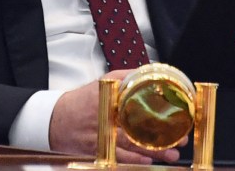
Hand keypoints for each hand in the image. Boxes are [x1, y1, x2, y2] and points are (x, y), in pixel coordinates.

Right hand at [48, 69, 184, 163]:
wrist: (55, 120)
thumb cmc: (82, 100)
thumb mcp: (104, 83)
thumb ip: (127, 77)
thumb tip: (151, 72)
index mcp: (109, 98)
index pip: (136, 103)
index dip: (157, 111)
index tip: (176, 115)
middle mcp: (105, 117)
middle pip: (137, 129)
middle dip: (161, 136)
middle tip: (179, 140)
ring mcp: (100, 136)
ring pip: (131, 146)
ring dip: (152, 152)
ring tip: (171, 154)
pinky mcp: (96, 150)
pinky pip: (118, 157)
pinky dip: (134, 161)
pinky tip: (147, 161)